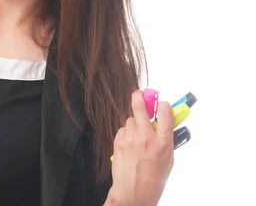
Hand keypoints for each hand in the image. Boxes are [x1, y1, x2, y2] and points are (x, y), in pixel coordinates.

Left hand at [108, 90, 174, 205]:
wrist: (133, 193)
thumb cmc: (154, 180)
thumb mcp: (169, 160)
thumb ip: (166, 139)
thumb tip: (164, 124)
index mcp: (163, 142)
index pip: (165, 113)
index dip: (163, 105)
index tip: (162, 104)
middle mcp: (146, 137)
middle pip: (139, 106)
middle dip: (139, 97)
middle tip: (140, 94)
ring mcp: (130, 139)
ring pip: (130, 119)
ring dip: (134, 123)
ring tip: (138, 137)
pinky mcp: (118, 142)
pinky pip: (123, 130)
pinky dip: (126, 133)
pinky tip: (130, 145)